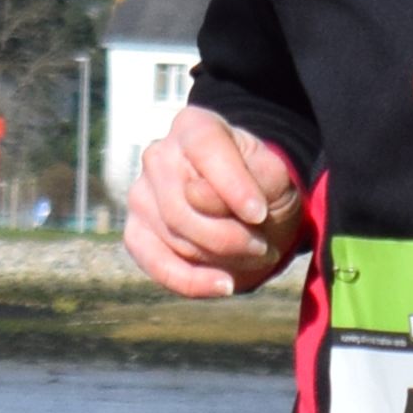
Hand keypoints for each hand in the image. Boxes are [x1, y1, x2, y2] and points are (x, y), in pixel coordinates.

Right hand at [124, 108, 304, 300]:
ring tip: (250, 257)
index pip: (205, 149)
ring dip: (220, 258)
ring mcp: (140, 195)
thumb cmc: (263, 189)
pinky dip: (192, 281)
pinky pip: (155, 264)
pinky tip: (223, 285)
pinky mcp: (136, 233)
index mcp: (195, 127)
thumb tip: (196, 195)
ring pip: (175, 236)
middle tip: (263, 248)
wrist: (251, 215)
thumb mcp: (276, 178)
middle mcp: (158, 155)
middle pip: (184, 204)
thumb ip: (251, 177)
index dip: (232, 185)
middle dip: (230, 236)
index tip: (259, 215)